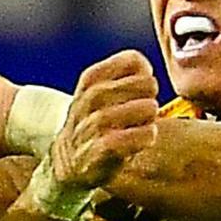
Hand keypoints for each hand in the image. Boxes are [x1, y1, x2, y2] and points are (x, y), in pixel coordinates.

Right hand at [50, 51, 159, 192]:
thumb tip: (147, 69)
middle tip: (143, 110)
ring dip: (149, 118)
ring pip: (144, 109)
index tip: (137, 91)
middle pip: (145, 84)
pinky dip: (146, 137)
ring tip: (142, 125)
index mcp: (91, 78)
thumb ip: (127, 73)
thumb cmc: (97, 121)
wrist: (69, 160)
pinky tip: (141, 140)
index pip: (134, 60)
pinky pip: (138, 136)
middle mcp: (91, 98)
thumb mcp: (102, 90)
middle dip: (150, 97)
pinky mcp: (102, 149)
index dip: (144, 75)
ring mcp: (94, 124)